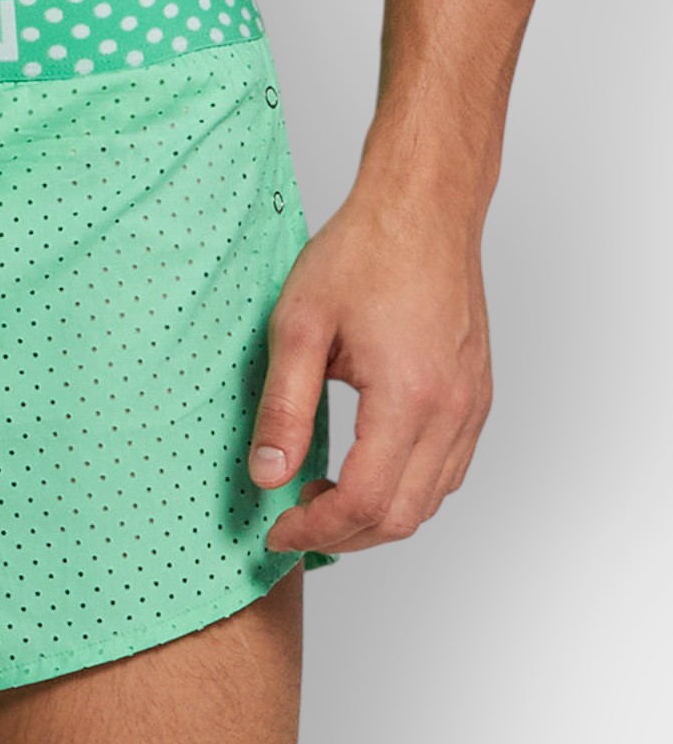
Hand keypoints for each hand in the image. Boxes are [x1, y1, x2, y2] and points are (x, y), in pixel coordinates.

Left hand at [248, 189, 493, 553]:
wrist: (423, 207)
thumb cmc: (365, 251)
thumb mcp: (298, 326)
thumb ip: (283, 408)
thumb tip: (268, 476)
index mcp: (408, 395)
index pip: (366, 502)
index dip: (315, 531)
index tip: (277, 529)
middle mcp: (452, 409)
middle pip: (403, 518)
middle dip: (343, 536)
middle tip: (293, 522)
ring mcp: (472, 404)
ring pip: (430, 501)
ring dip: (375, 516)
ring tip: (320, 496)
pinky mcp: (476, 395)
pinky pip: (447, 470)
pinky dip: (406, 489)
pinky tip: (363, 470)